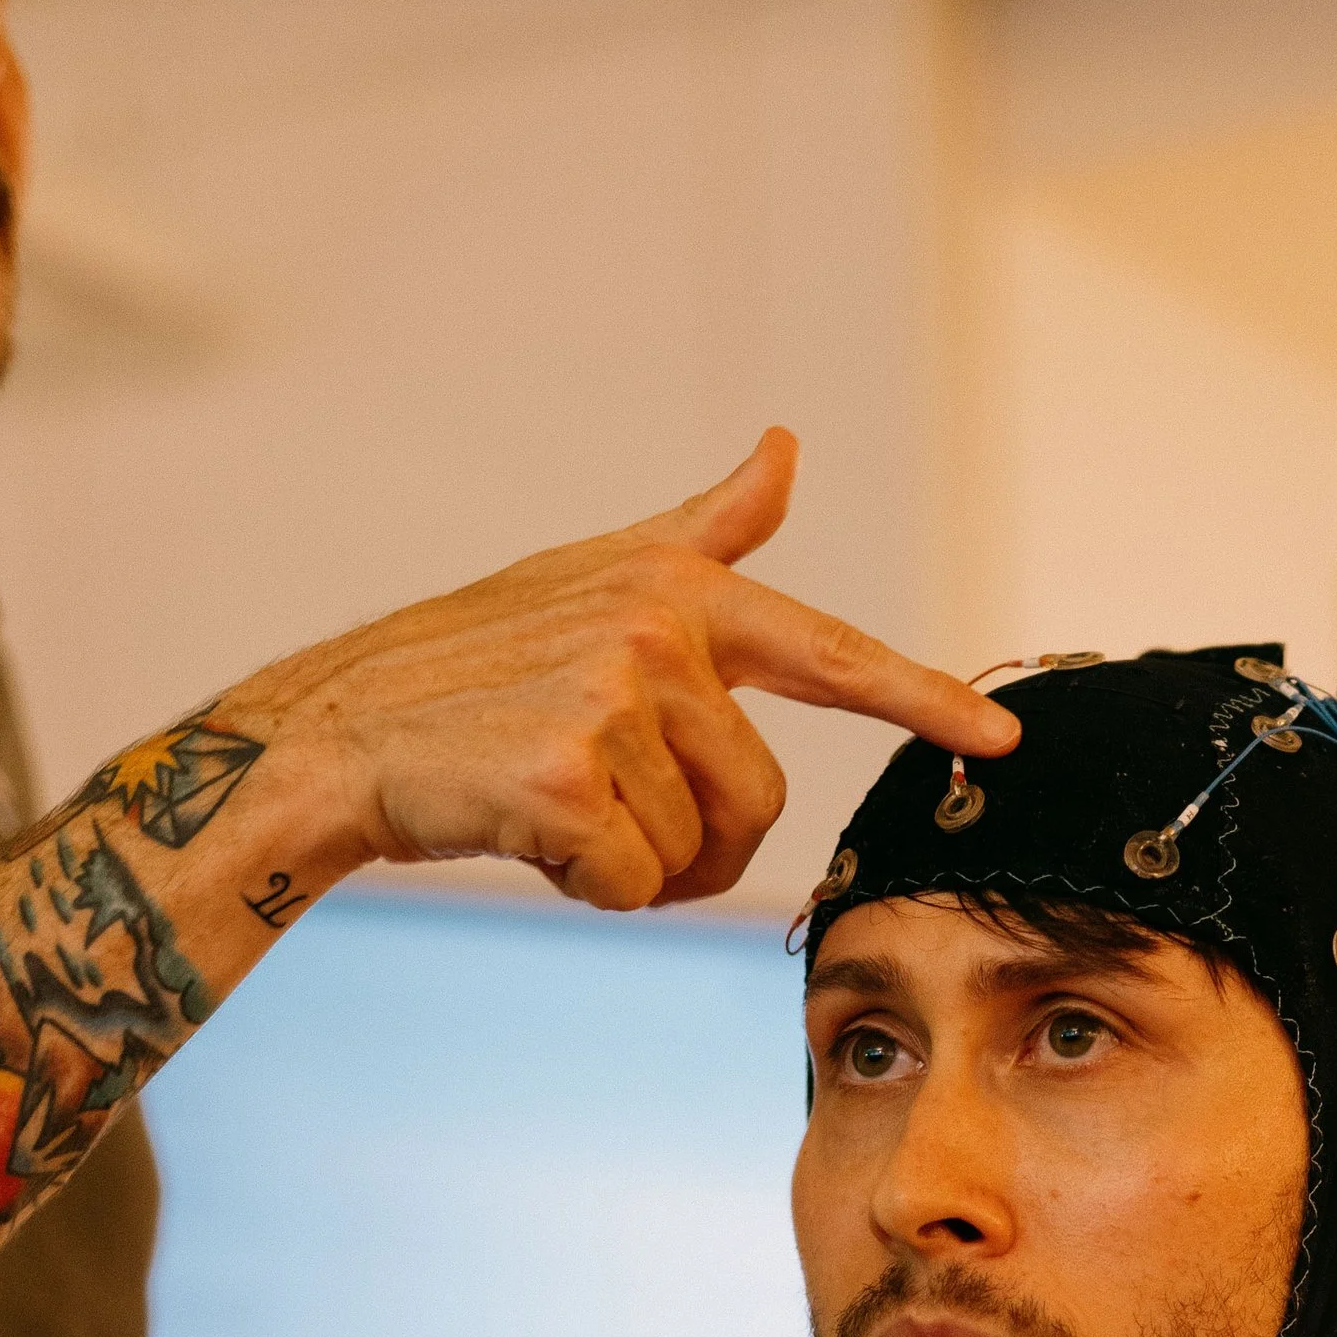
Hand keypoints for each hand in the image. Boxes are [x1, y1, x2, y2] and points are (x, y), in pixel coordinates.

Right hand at [218, 427, 1020, 913]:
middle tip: (606, 815)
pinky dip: (585, 888)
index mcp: (674, 587)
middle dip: (695, 841)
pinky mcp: (571, 773)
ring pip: (698, 850)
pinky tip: (520, 832)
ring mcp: (612, 696)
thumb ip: (705, 534)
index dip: (922, 698)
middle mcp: (655, 628)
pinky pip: (636, 884)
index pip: (827, 649)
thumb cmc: (467, 674)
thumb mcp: (591, 582)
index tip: (1001, 738)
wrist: (335, 738)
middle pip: (759, 798)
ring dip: (633, 865)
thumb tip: (785, 449)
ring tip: (551, 808)